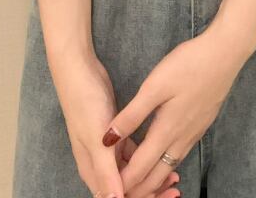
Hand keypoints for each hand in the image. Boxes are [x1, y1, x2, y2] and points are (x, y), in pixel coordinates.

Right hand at [50, 51, 181, 197]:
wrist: (79, 69)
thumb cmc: (84, 103)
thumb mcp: (96, 137)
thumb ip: (106, 170)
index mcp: (92, 170)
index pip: (117, 196)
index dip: (141, 197)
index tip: (164, 196)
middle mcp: (99, 164)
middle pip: (126, 187)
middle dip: (150, 190)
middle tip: (175, 189)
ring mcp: (108, 149)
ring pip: (131, 170)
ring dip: (151, 175)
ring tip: (175, 176)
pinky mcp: (116, 134)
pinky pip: (133, 153)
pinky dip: (147, 157)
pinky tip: (162, 154)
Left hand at [101, 26, 249, 197]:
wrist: (225, 53)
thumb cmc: (188, 65)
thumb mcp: (154, 86)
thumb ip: (131, 115)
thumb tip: (107, 140)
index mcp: (167, 130)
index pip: (140, 169)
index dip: (122, 182)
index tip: (109, 190)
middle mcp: (182, 138)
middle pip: (156, 175)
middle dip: (138, 188)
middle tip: (121, 192)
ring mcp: (194, 132)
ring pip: (170, 165)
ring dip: (153, 178)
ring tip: (137, 182)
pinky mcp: (201, 124)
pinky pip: (180, 154)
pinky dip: (167, 164)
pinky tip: (161, 157)